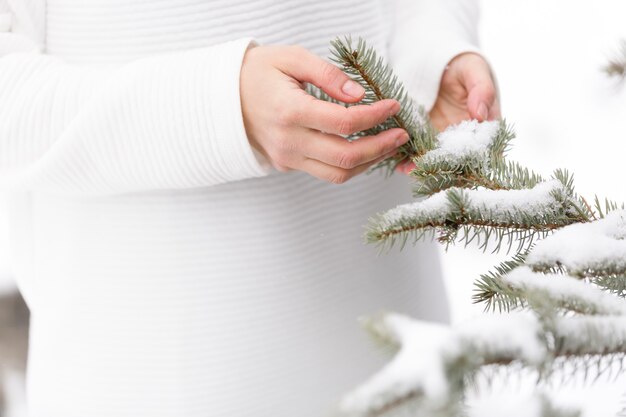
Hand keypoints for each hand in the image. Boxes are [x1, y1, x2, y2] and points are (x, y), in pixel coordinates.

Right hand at [240, 45, 408, 183]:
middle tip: (401, 134)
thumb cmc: (258, 73)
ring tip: (388, 144)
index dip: (375, 116)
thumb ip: (328, 74)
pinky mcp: (288, 165)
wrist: (223, 98)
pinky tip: (364, 148)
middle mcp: (289, 142)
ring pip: (338, 174)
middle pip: (346, 157)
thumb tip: (359, 95)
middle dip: (381, 147)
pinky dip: (351, 164)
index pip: (344, 124)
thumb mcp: (291, 58)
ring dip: (369, 162)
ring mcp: (287, 158)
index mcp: (290, 112)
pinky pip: (326, 173)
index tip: (393, 105)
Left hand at [397, 53, 500, 174]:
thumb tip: (481, 114)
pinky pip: (416, 149)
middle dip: (441, 168)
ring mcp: (442, 138)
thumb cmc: (465, 68)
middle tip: (425, 171)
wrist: (442, 64)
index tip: (458, 165)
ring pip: (434, 158)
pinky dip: (407, 158)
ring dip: (421, 166)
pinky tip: (397, 163)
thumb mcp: (475, 72)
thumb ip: (482, 90)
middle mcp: (463, 137)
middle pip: (455, 159)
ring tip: (407, 170)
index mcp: (484, 126)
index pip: (482, 148)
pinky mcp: (423, 136)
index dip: (472, 159)